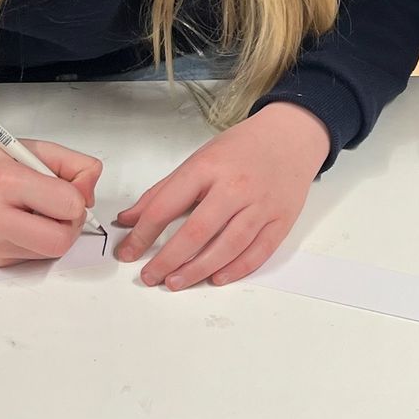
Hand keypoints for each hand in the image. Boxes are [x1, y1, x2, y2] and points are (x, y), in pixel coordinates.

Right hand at [0, 138, 101, 265]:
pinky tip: (18, 223)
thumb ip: (69, 163)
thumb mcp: (24, 147)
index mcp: (5, 181)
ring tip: (35, 212)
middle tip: (59, 207)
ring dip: (55, 233)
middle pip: (63, 240)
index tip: (67, 188)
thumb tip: (90, 190)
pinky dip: (36, 241)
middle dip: (72, 223)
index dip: (77, 197)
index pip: (69, 204)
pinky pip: (34, 257)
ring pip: (51, 252)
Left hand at [114, 102, 329, 288]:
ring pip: (228, 246)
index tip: (127, 252)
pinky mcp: (282, 220)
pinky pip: (258, 252)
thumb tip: (129, 220)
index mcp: (208, 167)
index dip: (143, 233)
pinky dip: (236, 269)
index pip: (168, 205)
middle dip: (168, 258)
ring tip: (176, 282)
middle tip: (150, 276)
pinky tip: (216, 278)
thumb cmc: (241, 148)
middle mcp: (236, 187)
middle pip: (198, 231)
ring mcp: (262, 205)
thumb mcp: (199, 160)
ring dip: (199, 269)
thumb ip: (164, 191)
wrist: (291, 137)